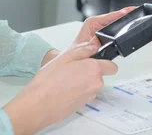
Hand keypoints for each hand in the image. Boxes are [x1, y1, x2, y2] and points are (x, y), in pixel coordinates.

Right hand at [5, 7, 136, 133]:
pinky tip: (64, 90)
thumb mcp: (65, 57)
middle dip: (90, 72)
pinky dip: (77, 92)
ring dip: (83, 82)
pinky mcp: (82, 105)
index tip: (95, 61)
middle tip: (73, 69)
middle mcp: (95, 84)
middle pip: (100, 76)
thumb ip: (83, 50)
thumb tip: (93, 46)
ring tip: (65, 80)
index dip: (105, 63)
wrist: (38, 105)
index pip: (112, 66)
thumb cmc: (49, 81)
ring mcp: (89, 96)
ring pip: (91, 85)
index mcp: (94, 69)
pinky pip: (84, 94)